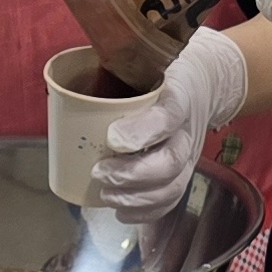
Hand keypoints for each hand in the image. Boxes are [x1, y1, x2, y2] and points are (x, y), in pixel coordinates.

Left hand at [94, 26, 250, 218]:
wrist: (205, 84)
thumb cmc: (163, 73)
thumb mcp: (147, 60)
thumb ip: (115, 66)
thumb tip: (67, 87)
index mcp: (179, 95)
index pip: (169, 115)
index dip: (142, 132)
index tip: (111, 139)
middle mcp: (188, 129)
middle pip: (170, 161)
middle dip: (131, 175)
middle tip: (99, 173)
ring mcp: (189, 155)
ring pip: (171, 186)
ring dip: (136, 198)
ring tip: (105, 195)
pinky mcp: (185, 173)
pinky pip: (171, 200)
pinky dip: (146, 212)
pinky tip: (121, 211)